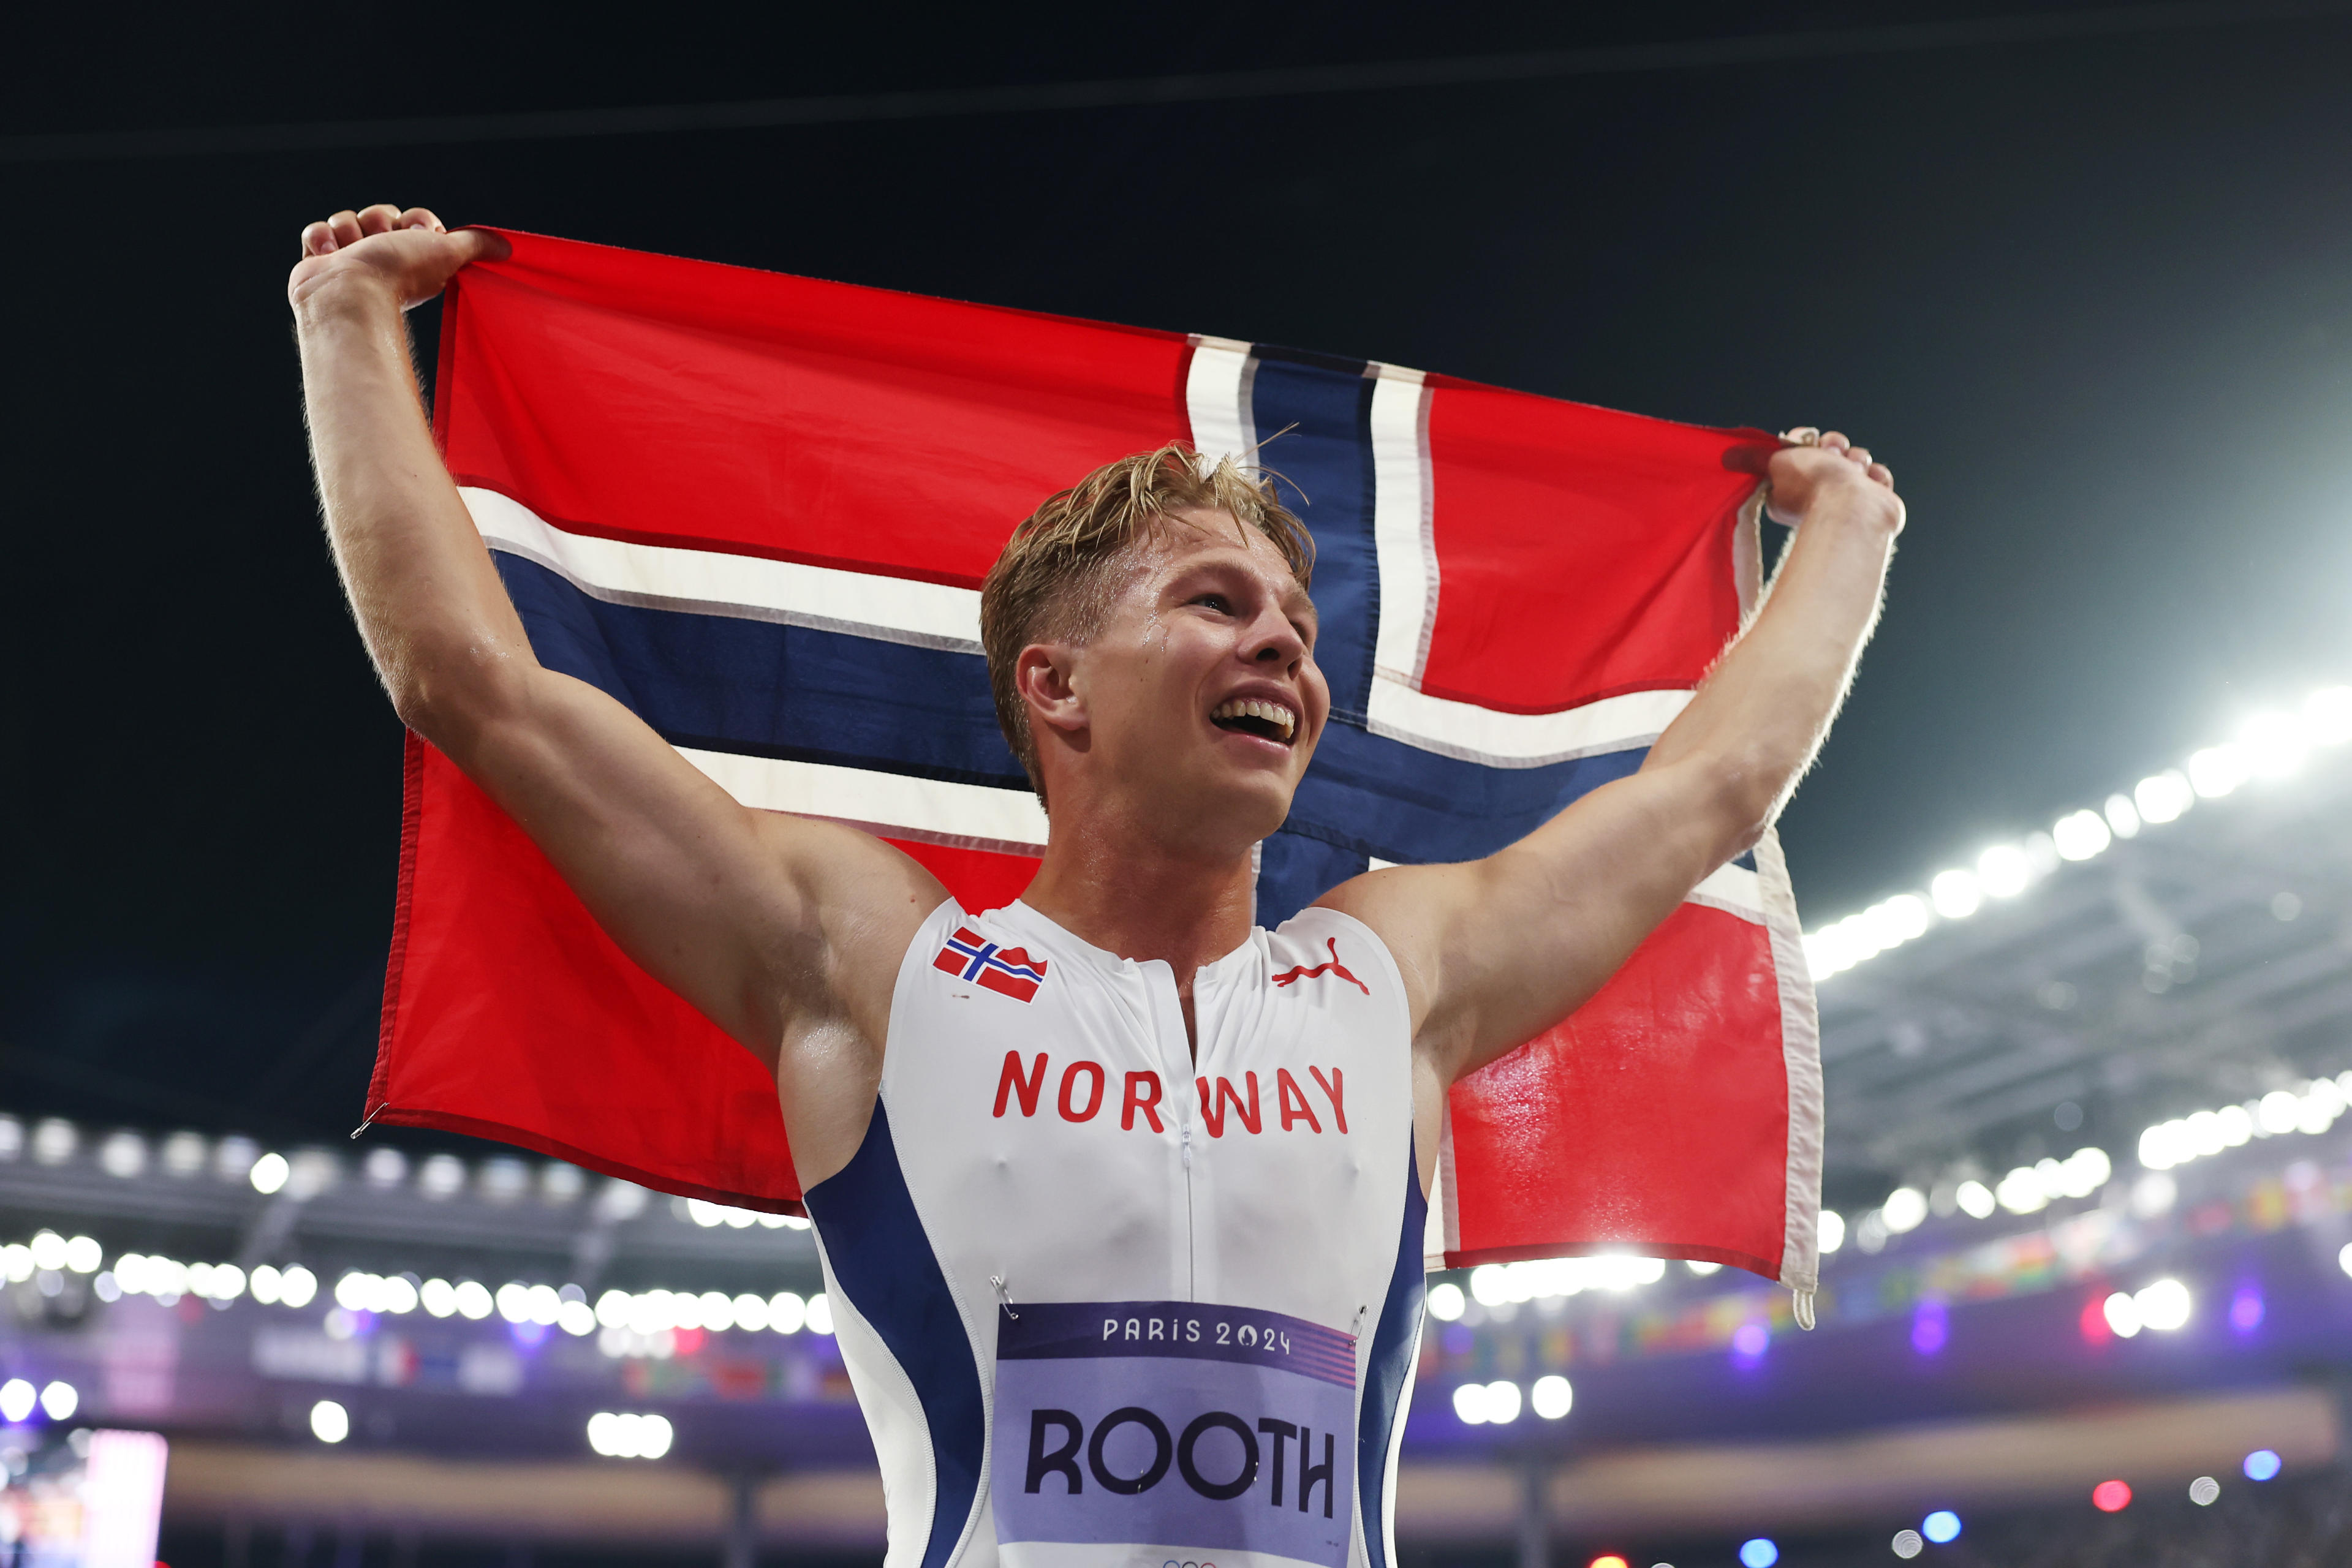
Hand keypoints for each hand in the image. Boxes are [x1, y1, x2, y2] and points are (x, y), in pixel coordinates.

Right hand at [288, 204, 508, 313]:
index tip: (422, 233)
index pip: (414, 218)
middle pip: (379, 213)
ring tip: (353, 253)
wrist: (349, 294)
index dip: (417, 220)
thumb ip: (475, 246)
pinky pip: (315, 231)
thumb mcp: (447, 253)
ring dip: (349, 231)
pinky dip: (321, 239)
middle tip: (382, 242)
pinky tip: (329, 256)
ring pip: (346, 218)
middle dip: (380, 222)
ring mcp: (348, 258)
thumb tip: (507, 247)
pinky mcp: (318, 261)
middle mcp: (382, 256)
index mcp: (413, 257)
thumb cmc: (399, 276)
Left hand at [1763, 428, 1902, 532]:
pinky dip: (1876, 475)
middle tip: (1833, 456)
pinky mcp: (1874, 501)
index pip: (1802, 453)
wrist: (1851, 505)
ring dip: (1857, 459)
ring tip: (1854, 472)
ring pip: (1858, 459)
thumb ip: (1781, 452)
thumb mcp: (1778, 462)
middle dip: (1834, 446)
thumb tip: (1792, 447)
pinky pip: (1878, 475)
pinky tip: (1869, 483)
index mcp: (1791, 490)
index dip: (1806, 442)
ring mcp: (1849, 498)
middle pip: (1832, 452)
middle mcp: (1820, 495)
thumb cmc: (1813, 484)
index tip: (1808, 442)